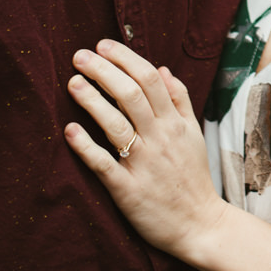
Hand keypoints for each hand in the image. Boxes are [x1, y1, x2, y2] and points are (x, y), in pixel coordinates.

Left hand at [64, 40, 225, 261]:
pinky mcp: (128, 190)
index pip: (150, 79)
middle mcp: (160, 139)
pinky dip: (86, 146)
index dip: (124, 58)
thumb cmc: (193, 178)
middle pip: (130, 95)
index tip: (102, 45)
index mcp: (175, 123)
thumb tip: (163, 69)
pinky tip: (70, 130)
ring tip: (72, 83)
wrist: (200, 225)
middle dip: (103, 71)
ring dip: (92, 100)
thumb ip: (180, 101)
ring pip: (116, 124)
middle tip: (79, 56)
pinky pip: (104, 164)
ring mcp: (144, 164)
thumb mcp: (194, 134)